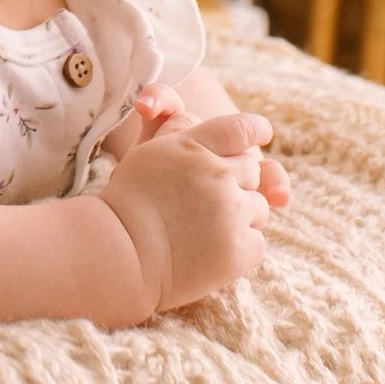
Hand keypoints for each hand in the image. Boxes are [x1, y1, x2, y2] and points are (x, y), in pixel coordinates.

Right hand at [103, 111, 284, 312]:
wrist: (120, 255)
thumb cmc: (127, 204)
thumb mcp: (149, 154)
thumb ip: (181, 136)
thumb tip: (209, 133)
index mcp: (194, 146)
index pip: (239, 129)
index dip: (256, 129)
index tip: (264, 132)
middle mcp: (217, 174)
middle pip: (252, 170)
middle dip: (238, 183)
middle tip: (209, 202)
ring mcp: (231, 212)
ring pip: (259, 207)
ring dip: (241, 216)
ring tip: (206, 230)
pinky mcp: (238, 249)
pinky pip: (257, 242)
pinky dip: (240, 248)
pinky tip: (211, 252)